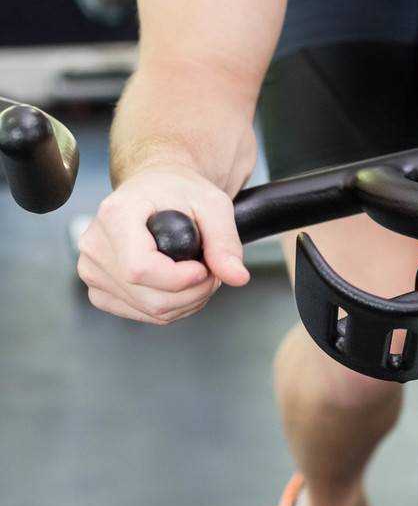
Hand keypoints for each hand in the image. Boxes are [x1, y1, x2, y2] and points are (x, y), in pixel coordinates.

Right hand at [77, 165, 249, 323]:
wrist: (155, 190)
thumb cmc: (177, 191)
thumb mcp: (211, 203)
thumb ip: (225, 240)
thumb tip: (237, 276)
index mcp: (115, 215)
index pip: (139, 268)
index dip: (178, 279)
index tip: (204, 269)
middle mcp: (95, 245)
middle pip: (147, 296)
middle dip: (193, 292)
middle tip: (213, 271)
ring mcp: (92, 271)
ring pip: (148, 310)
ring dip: (186, 301)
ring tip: (200, 274)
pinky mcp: (99, 290)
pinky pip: (141, 315)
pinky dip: (170, 308)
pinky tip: (180, 285)